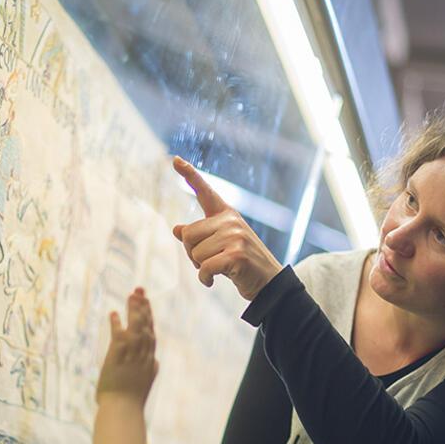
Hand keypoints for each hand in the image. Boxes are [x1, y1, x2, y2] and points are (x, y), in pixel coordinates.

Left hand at [96, 287, 158, 403]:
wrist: (123, 410)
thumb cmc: (131, 401)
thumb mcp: (145, 383)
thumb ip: (151, 370)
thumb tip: (156, 364)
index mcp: (151, 361)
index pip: (151, 334)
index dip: (149, 318)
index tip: (147, 304)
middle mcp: (145, 354)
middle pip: (147, 325)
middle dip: (144, 306)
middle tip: (140, 290)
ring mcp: (133, 353)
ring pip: (137, 325)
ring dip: (135, 309)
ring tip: (132, 294)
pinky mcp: (119, 353)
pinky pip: (120, 332)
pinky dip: (118, 322)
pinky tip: (114, 313)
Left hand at [172, 156, 282, 300]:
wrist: (269, 283)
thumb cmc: (241, 264)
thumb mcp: (220, 246)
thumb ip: (200, 236)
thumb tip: (176, 229)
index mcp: (226, 214)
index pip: (205, 191)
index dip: (189, 175)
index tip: (175, 160)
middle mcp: (231, 221)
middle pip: (188, 235)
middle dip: (192, 253)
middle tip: (210, 261)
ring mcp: (235, 236)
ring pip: (195, 253)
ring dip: (200, 267)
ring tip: (219, 269)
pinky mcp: (237, 255)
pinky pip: (204, 267)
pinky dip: (205, 279)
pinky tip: (212, 281)